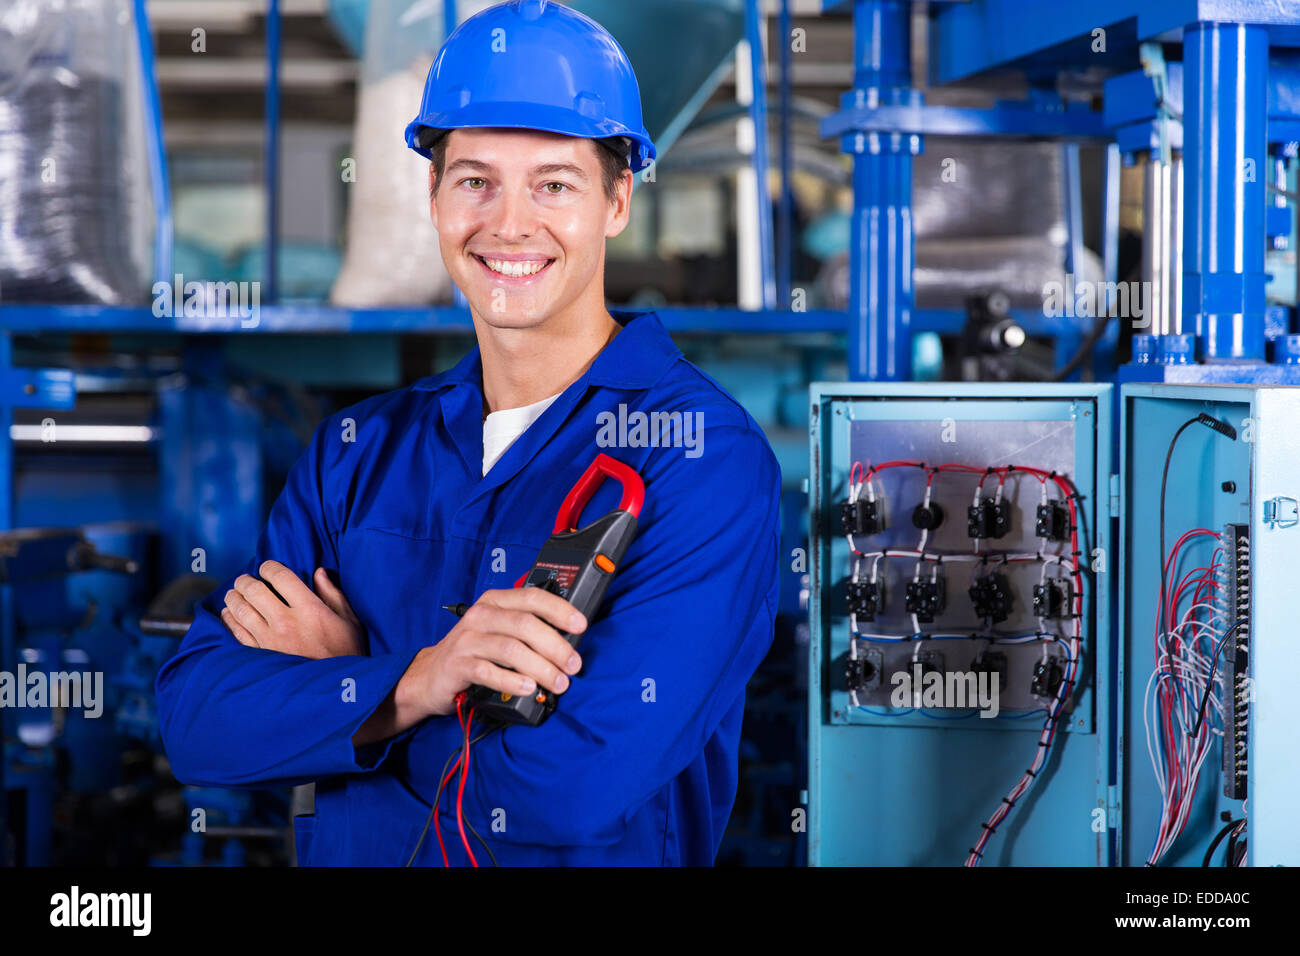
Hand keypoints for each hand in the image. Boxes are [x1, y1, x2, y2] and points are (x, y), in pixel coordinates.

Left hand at [222, 560, 365, 658]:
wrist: (334, 688)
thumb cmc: (347, 652)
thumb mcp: (349, 620)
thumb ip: (333, 594)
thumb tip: (318, 572)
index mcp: (309, 609)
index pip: (281, 577)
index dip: (270, 567)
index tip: (267, 567)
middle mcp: (286, 622)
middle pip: (255, 591)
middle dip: (246, 580)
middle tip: (244, 579)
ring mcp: (270, 640)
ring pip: (241, 610)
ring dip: (234, 597)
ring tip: (233, 593)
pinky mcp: (261, 656)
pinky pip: (237, 633)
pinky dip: (229, 620)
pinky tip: (228, 613)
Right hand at [395, 587, 585, 720]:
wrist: (430, 676)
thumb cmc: (473, 652)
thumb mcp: (499, 632)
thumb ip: (526, 630)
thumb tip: (568, 641)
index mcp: (495, 602)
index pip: (532, 597)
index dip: (560, 610)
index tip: (580, 625)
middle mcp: (480, 615)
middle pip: (525, 625)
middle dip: (555, 646)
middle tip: (573, 665)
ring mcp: (467, 640)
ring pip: (511, 649)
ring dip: (541, 667)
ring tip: (558, 682)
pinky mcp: (457, 665)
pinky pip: (489, 671)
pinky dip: (512, 680)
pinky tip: (529, 688)